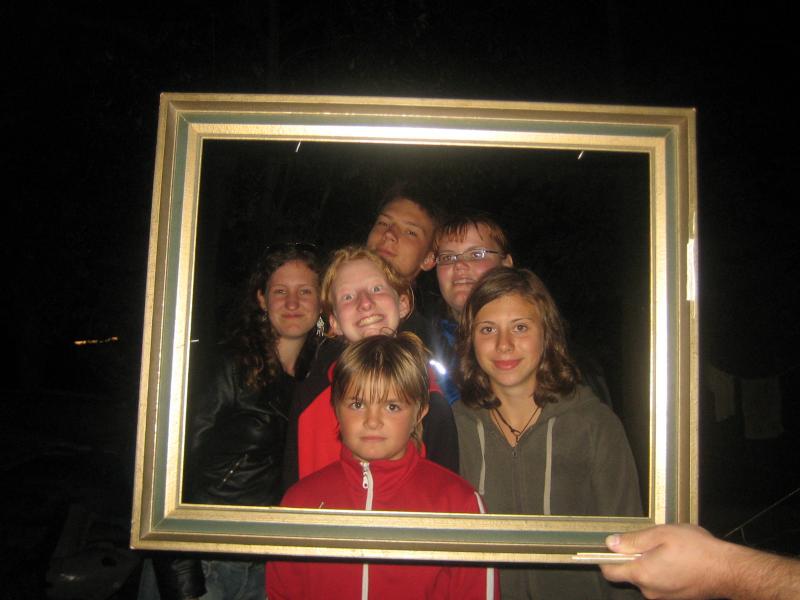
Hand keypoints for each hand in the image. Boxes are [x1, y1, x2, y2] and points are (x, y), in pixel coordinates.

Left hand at [599, 524, 727, 599]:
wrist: (729, 571)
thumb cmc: (697, 550)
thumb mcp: (661, 534)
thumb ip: (633, 540)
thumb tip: (611, 543)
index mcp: (643, 574)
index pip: (610, 572)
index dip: (606, 558)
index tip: (610, 546)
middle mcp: (650, 590)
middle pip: (629, 573)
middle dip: (634, 557)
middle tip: (651, 541)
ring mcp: (664, 597)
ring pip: (646, 578)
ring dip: (651, 563)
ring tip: (669, 549)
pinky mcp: (676, 598)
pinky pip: (661, 583)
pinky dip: (663, 571)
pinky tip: (678, 560)